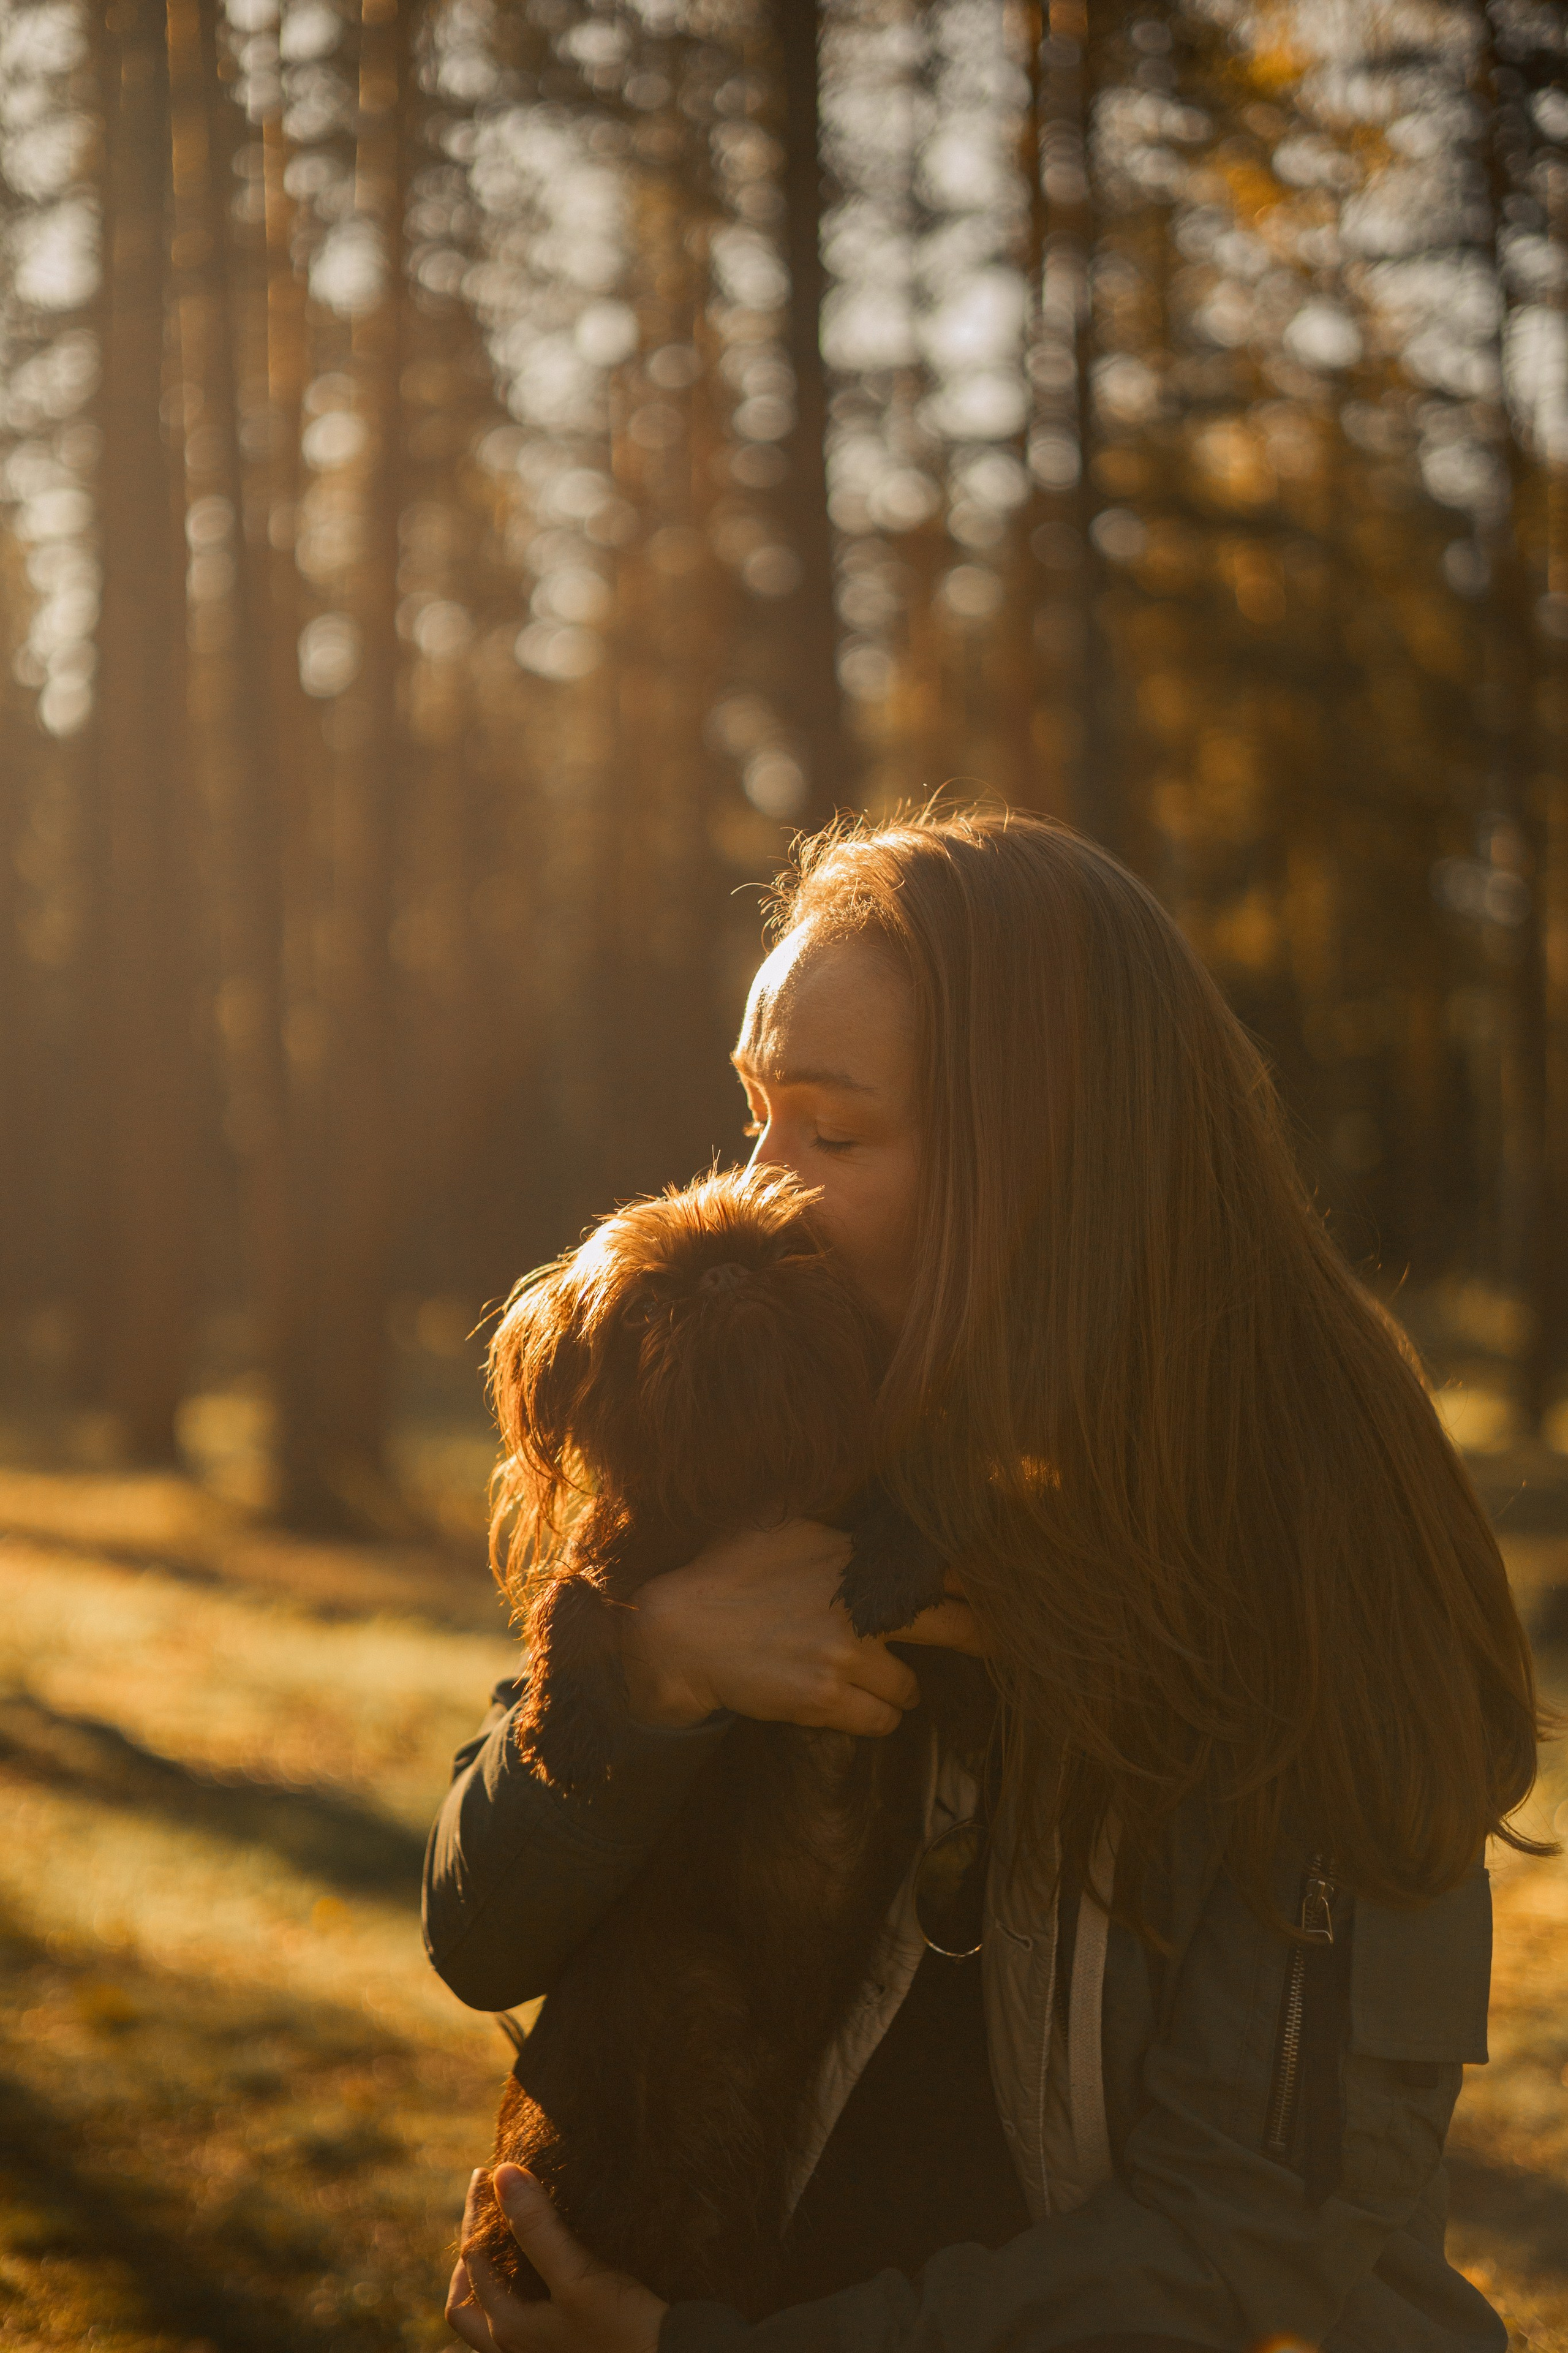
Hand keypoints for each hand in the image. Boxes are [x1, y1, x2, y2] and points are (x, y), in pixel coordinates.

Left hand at [446, 2165, 664, 2352]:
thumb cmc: (623, 2332)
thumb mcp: (579, 2277)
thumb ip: (538, 2229)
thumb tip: (503, 2174)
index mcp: (508, 2328)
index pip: (473, 2260)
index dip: (477, 2213)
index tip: (488, 2173)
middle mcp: (512, 2348)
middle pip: (467, 2302)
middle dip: (471, 2254)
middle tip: (486, 2211)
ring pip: (490, 2321)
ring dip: (488, 2281)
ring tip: (505, 2245)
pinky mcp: (559, 2350)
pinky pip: (519, 2329)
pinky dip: (514, 2299)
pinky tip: (539, 2280)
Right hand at [619, 1519, 984, 1736]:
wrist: (679, 1632)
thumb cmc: (724, 1572)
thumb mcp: (779, 1523)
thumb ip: (829, 1515)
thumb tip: (845, 1484)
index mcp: (851, 1556)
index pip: (938, 1569)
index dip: (970, 1584)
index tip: (986, 1592)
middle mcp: (858, 1605)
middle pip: (955, 1626)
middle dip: (979, 1637)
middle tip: (995, 1644)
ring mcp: (844, 1656)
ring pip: (911, 1688)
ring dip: (897, 1689)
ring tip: (872, 1680)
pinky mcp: (825, 1701)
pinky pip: (882, 1721)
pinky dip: (874, 1718)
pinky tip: (850, 1705)